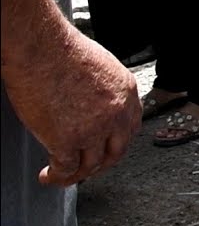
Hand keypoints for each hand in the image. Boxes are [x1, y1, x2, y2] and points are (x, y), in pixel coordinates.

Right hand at [5, 26, 140, 185]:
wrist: (41, 48)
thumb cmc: (62, 50)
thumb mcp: (102, 67)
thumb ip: (104, 90)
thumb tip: (94, 106)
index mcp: (126, 92)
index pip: (130, 127)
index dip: (117, 142)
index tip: (106, 148)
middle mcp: (116, 113)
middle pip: (116, 151)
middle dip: (101, 164)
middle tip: (88, 169)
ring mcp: (93, 128)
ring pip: (90, 165)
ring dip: (76, 175)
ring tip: (61, 175)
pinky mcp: (67, 139)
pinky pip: (66, 168)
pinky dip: (56, 176)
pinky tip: (48, 175)